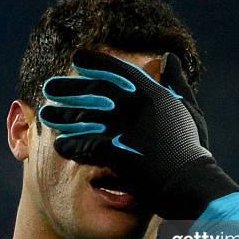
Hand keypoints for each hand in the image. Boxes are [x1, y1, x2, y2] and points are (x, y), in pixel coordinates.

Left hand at [39, 49, 238, 218]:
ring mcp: (122, 129)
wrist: (189, 182)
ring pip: (83, 117)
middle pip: (92, 92)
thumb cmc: (191, 148)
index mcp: (151, 92)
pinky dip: (71, 145)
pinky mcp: (114, 152)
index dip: (94, 62)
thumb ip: (175, 82)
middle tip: (48, 88)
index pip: (117, 70)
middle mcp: (133, 106)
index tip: (77, 58)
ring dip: (63, 115)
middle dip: (69, 88)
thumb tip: (168, 57)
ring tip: (47, 115)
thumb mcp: (188, 109)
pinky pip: (84, 146)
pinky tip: (60, 145)